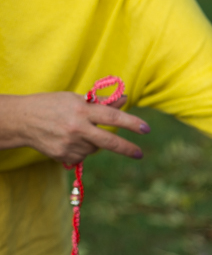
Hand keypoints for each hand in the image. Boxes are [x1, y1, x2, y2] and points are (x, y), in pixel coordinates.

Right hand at [1, 92, 148, 163]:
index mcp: (82, 110)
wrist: (22, 120)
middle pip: (109, 141)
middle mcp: (77, 128)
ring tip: (78, 131)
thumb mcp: (76, 98)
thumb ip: (101, 102)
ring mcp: (69, 144)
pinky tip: (69, 139)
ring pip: (95, 148)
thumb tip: (125, 99)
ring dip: (94, 142)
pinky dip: (82, 149)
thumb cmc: (53, 105)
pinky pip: (83, 155)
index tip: (146, 129)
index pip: (113, 117)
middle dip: (127, 148)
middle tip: (139, 154)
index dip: (131, 123)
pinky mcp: (63, 156)